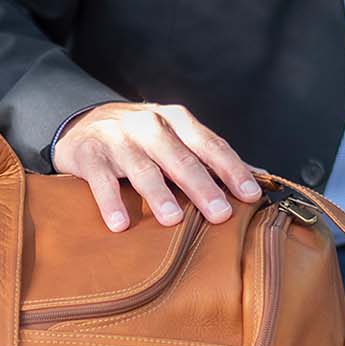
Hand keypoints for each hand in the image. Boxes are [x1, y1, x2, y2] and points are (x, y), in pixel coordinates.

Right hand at [53, 102, 263, 231]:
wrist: (84, 124)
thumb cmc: (141, 139)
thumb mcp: (175, 138)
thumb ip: (210, 157)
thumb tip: (260, 178)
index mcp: (177, 121)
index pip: (210, 145)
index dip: (232, 170)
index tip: (250, 196)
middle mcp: (149, 125)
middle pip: (180, 158)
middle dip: (202, 186)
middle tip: (220, 214)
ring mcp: (118, 138)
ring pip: (143, 168)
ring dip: (158, 194)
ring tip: (173, 220)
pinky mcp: (89, 154)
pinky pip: (101, 180)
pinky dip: (110, 201)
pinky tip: (120, 224)